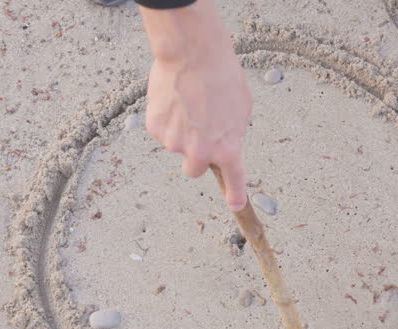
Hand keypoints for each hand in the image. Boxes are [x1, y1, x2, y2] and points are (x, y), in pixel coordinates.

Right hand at [139, 0, 251, 210]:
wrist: (192, 54)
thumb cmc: (223, 75)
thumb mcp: (242, 108)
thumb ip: (233, 133)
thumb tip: (223, 142)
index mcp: (228, 149)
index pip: (234, 181)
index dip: (235, 195)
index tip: (236, 205)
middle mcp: (200, 153)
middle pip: (193, 170)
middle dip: (195, 155)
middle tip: (198, 129)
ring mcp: (175, 143)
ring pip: (176, 146)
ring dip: (181, 131)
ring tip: (188, 102)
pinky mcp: (155, 129)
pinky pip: (161, 131)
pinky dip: (166, 119)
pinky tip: (173, 98)